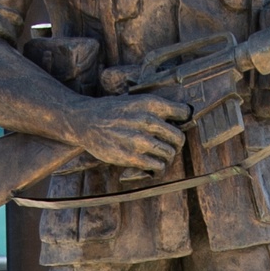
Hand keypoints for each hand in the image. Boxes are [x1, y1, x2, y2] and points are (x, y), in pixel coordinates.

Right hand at [69, 93, 190, 171]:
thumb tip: (181, 119)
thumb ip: (155, 109)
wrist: (85, 121)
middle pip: (179, 137)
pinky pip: (156, 166)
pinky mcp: (130, 157)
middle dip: (175, 144)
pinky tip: (151, 167)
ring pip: (169, 154)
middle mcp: (147, 120)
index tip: (177, 126)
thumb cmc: (112, 111)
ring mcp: (139, 140)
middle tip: (167, 147)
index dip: (184, 121)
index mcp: (150, 103)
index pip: (183, 112)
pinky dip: (157, 169)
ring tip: (159, 158)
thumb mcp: (135, 100)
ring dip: (166, 158)